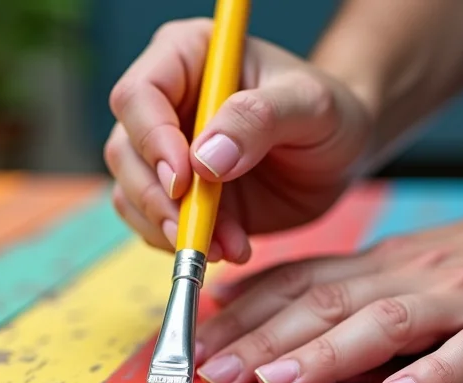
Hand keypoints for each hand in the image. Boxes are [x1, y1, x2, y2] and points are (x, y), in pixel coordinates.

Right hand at [104, 18, 372, 262]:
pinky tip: (231, 246)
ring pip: (131, 194)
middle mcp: (164, 103)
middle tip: (197, 230)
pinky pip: (155, 225)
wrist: (338, 155)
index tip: (183, 180)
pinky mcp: (174, 196)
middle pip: (124, 151)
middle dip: (157, 198)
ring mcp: (165, 152)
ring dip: (173, 229)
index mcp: (186, 56)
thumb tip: (205, 159)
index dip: (151, 139)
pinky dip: (188, 244)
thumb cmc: (327, 113)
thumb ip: (260, 118)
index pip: (139, 94)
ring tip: (229, 244)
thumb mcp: (311, 105)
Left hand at [192, 179, 462, 382]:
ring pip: (384, 323)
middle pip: (324, 305)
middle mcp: (411, 277)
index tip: (190, 342)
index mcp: (383, 267)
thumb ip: (344, 286)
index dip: (242, 314)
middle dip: (259, 339)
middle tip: (205, 371)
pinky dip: (434, 372)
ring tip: (273, 382)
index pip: (298, 284)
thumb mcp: (409, 262)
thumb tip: (259, 308)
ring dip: (325, 354)